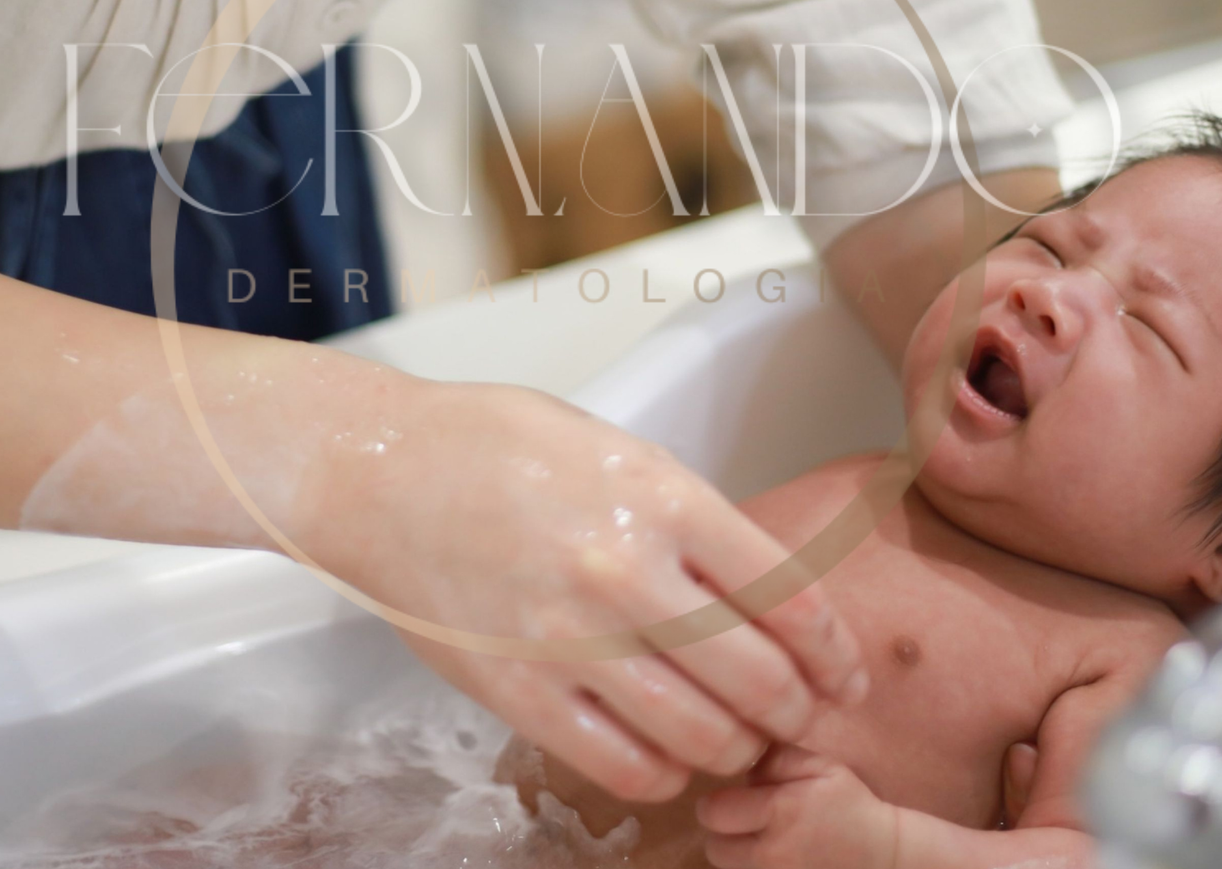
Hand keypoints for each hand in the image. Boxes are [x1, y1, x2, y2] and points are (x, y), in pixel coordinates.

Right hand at [295, 382, 867, 803]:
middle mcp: (627, 572)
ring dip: (736, 749)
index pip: (791, 599)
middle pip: (760, 679)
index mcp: (666, 499)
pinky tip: (666, 755)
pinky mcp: (518, 690)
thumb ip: (695, 522)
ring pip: (701, 735)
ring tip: (734, 740)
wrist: (376, 472)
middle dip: (797, 712)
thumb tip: (765, 593)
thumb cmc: (495, 448)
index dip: (834, 653)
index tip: (844, 674)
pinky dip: (664, 772)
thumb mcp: (620, 451)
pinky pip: (623, 763)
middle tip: (799, 718)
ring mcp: (570, 638)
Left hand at [697, 745, 899, 868]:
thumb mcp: (820, 766)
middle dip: (723, 831)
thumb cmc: (848, 805)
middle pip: (714, 847)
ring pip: (728, 868)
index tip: (734, 798)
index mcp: (781, 810)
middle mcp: (773, 853)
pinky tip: (771, 855)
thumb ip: (775, 757)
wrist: (881, 856)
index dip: (718, 802)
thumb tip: (738, 760)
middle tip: (744, 820)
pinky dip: (752, 868)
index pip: (713, 811)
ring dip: (736, 854)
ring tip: (759, 839)